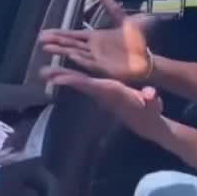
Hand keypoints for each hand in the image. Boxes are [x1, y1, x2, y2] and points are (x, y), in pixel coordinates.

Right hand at [39, 0, 151, 81]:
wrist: (147, 59)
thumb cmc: (136, 44)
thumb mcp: (124, 20)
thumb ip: (112, 7)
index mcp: (96, 37)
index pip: (74, 35)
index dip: (60, 33)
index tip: (46, 32)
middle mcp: (93, 48)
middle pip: (71, 44)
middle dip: (56, 41)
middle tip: (40, 39)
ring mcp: (97, 58)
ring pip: (75, 53)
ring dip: (62, 50)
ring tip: (47, 48)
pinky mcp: (104, 67)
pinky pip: (89, 62)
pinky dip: (79, 59)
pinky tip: (70, 55)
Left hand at [40, 66, 163, 136]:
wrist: (146, 123)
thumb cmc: (150, 110)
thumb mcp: (154, 104)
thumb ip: (151, 98)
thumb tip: (151, 94)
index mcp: (112, 92)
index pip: (91, 85)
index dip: (75, 80)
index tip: (60, 77)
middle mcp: (102, 93)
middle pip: (78, 84)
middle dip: (61, 78)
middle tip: (43, 73)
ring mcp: (100, 94)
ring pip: (78, 83)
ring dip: (61, 77)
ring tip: (44, 72)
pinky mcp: (101, 93)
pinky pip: (83, 83)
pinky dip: (70, 78)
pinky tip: (59, 74)